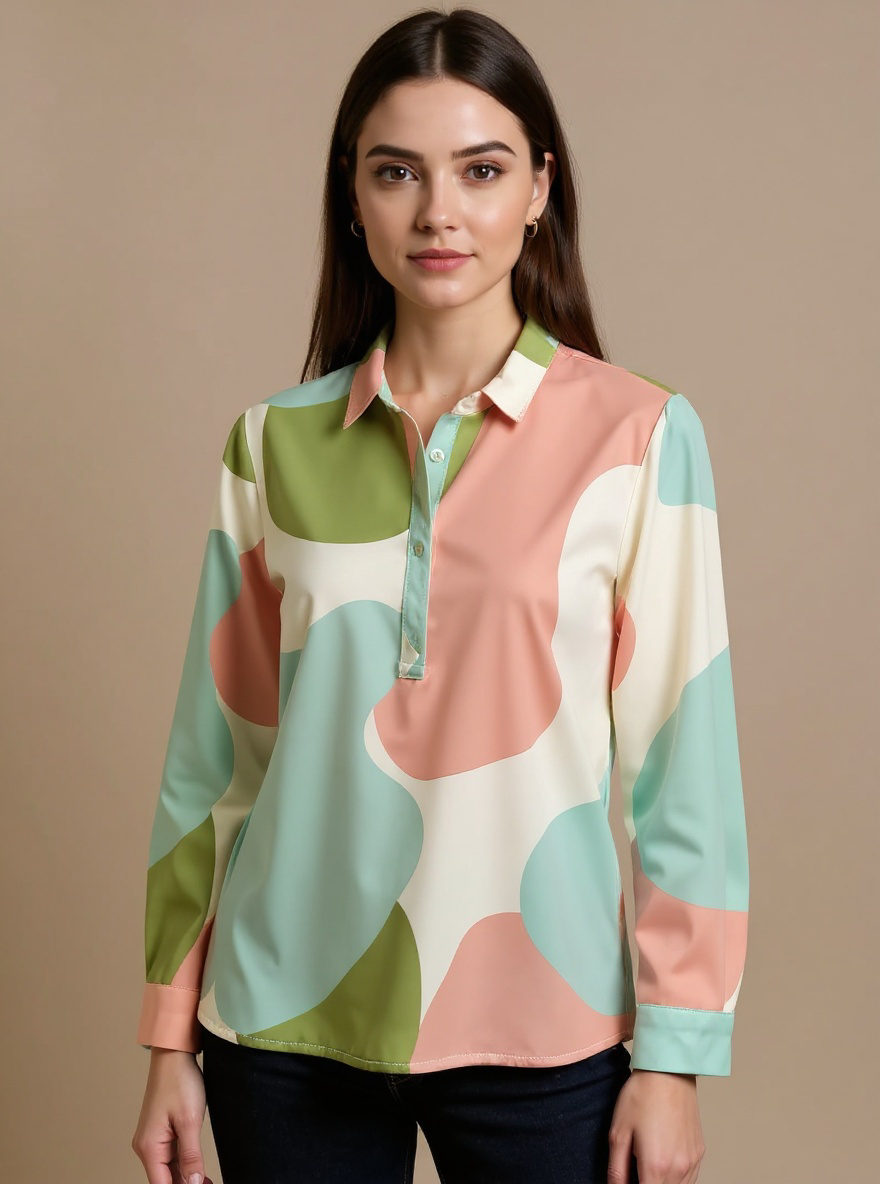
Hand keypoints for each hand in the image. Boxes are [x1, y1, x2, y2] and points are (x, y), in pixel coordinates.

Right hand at [131, 1048, 210, 1183]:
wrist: (173, 1055)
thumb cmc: (179, 1082)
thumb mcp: (190, 1121)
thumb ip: (191, 1156)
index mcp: (149, 1147)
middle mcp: (146, 1147)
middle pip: (165, 1179)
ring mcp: (152, 1140)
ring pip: (169, 1170)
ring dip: (187, 1177)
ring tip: (208, 1182)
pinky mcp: (160, 1133)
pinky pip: (171, 1157)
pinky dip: (184, 1165)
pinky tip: (199, 1171)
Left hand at [607, 1068, 704, 1183]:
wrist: (669, 1070)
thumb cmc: (642, 1095)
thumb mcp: (619, 1131)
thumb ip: (616, 1168)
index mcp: (656, 1167)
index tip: (627, 1178)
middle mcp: (679, 1169)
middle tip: (634, 1170)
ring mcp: (692, 1162)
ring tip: (646, 1167)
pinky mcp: (699, 1153)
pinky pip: (689, 1179)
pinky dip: (675, 1179)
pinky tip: (662, 1164)